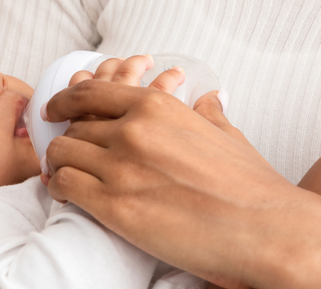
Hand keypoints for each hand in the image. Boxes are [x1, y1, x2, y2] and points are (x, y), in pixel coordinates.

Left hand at [40, 77, 296, 287]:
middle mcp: (133, 129)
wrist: (265, 228)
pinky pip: (65, 185)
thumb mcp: (226, 135)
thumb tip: (210, 99)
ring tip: (64, 175)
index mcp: (157, 107)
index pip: (91, 92)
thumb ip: (208, 114)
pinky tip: (66, 195)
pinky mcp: (115, 205)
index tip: (56, 108)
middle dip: (69, 138)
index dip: (65, 99)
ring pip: (63, 152)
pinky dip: (59, 188)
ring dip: (60, 163)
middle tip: (68, 152)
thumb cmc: (251, 186)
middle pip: (75, 125)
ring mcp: (121, 166)